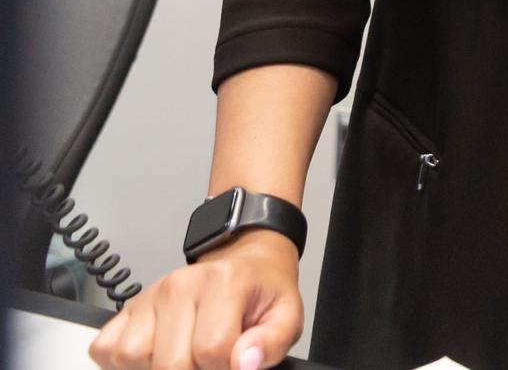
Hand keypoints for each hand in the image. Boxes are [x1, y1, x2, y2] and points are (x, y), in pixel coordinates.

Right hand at [90, 231, 302, 369]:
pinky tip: (155, 355)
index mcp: (224, 282)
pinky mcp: (128, 308)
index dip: (225, 368)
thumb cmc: (262, 292)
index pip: (211, 350)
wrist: (245, 263)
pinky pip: (106, 350)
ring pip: (132, 357)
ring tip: (185, 358)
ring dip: (155, 369)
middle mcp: (180, 285)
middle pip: (169, 363)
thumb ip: (273, 342)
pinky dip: (124, 363)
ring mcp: (149, 295)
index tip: (234, 362)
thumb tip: (244, 363)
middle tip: (209, 363)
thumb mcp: (287, 315)